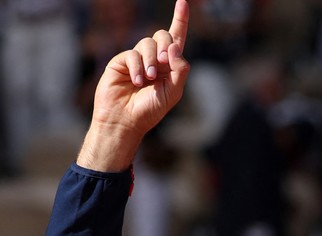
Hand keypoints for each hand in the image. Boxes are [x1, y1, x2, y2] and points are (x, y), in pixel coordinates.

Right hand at [78, 0, 190, 171]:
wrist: (126, 120)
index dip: (180, 20)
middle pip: (163, 36)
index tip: (183, 2)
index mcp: (170, 65)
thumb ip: (179, 69)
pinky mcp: (121, 61)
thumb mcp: (173, 91)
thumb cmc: (151, 109)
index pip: (177, 38)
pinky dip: (137, 67)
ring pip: (148, 43)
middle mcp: (155, 59)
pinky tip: (136, 81)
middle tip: (162, 65)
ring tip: (149, 78)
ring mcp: (138, 58)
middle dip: (165, 46)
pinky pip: (132, 54)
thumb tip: (173, 46)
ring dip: (151, 60)